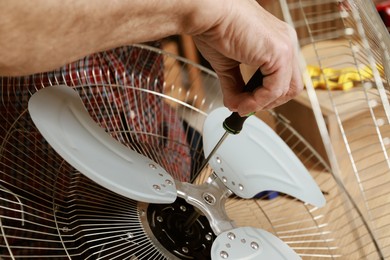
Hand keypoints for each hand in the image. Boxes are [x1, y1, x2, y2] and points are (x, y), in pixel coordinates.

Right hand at [191, 0, 302, 115]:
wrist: (207, 14)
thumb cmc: (214, 28)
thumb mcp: (228, 64)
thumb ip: (236, 86)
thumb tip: (235, 106)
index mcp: (277, 42)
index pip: (283, 78)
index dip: (266, 96)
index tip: (246, 103)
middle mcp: (286, 42)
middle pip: (291, 86)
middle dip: (268, 102)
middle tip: (246, 107)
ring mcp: (286, 47)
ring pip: (286, 90)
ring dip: (262, 104)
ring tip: (241, 105)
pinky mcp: (280, 53)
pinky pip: (274, 89)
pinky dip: (258, 101)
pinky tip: (242, 102)